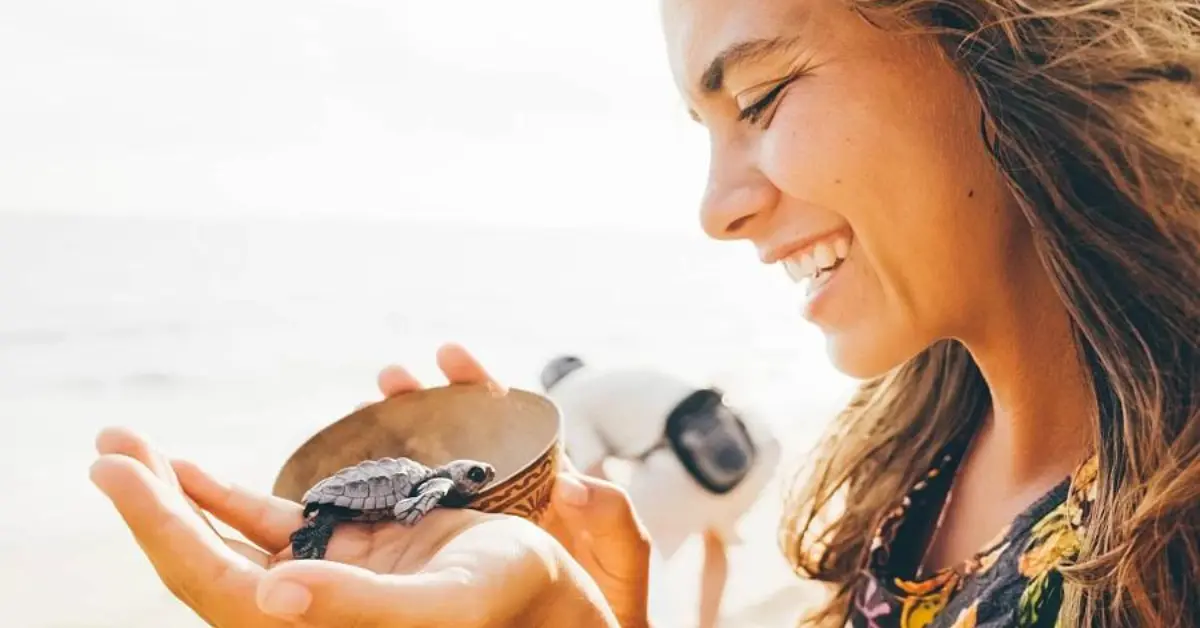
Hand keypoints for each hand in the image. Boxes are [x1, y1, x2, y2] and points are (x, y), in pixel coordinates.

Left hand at [89, 361, 620, 626]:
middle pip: (200, 559)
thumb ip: (357, 604)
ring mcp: (315, 580)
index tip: (114, 471)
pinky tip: (192, 474)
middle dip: (150, 503)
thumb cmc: (502, 600)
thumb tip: (268, 591)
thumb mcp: (441, 604)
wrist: (541, 588)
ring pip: (222, 541)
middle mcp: (301, 609)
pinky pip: (262, 527)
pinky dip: (222, 500)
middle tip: (108, 446)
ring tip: (129, 451)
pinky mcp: (338, 554)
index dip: (157, 527)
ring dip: (174, 497)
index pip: (208, 580)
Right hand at [371, 344, 653, 626]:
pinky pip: (409, 516)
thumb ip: (611, 518)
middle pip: (454, 433)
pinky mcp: (443, 553)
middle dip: (420, 401)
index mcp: (543, 478)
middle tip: (388, 378)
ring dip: (393, 438)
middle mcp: (501, 491)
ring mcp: (469, 522)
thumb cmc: (612, 604)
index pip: (507, 418)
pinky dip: (381, 495)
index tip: (449, 356)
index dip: (477, 384)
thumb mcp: (621, 557)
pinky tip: (350, 481)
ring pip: (425, 469)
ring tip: (359, 412)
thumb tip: (573, 486)